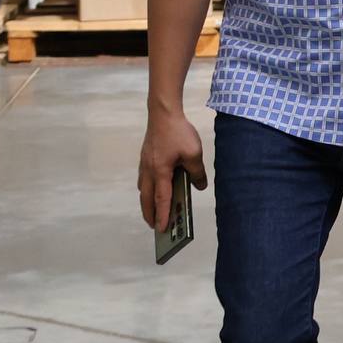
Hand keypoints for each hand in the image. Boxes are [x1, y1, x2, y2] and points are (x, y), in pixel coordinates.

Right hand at [137, 110, 207, 230]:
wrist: (162, 113)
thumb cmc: (178, 132)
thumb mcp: (194, 154)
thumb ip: (196, 172)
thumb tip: (199, 186)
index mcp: (160, 171)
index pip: (161, 199)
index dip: (162, 215)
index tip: (162, 229)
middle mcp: (148, 170)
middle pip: (146, 198)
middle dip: (150, 214)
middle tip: (154, 227)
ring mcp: (144, 164)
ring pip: (143, 189)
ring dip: (147, 202)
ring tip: (153, 212)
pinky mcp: (145, 158)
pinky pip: (144, 179)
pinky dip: (147, 189)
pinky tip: (154, 189)